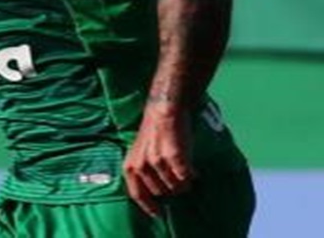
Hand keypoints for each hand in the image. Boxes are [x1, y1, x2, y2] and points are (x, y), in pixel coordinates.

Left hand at [123, 102, 194, 216]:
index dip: (148, 206)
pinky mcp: (173, 157)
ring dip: (183, 183)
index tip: (158, 214)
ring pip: (174, 186)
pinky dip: (190, 175)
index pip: (137, 194)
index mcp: (131, 166)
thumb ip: (143, 172)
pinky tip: (192, 169)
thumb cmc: (153, 133)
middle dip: (171, 189)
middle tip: (178, 180)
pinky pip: (185, 176)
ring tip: (185, 173)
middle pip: (160, 192)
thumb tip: (156, 194)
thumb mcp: (139, 153)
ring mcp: (157, 161)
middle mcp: (142, 166)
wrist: (163, 110)